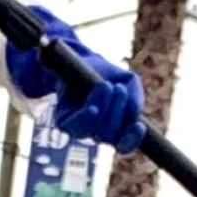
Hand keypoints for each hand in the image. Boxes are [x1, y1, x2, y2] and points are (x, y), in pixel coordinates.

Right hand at [4, 6, 148, 152]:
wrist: (95, 75)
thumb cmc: (83, 69)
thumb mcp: (76, 61)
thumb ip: (62, 57)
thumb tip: (57, 52)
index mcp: (67, 118)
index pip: (74, 128)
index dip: (84, 121)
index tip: (94, 108)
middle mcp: (85, 130)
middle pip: (97, 132)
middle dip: (106, 108)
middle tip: (107, 85)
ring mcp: (103, 134)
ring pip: (112, 135)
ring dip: (119, 112)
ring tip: (119, 89)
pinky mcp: (120, 132)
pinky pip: (126, 143)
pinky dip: (133, 136)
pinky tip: (138, 127)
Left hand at [54, 56, 147, 153]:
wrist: (83, 61)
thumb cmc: (110, 75)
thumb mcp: (129, 81)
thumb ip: (136, 97)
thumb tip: (134, 113)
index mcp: (116, 130)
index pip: (125, 145)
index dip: (132, 139)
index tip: (139, 126)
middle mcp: (98, 133)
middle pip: (110, 136)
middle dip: (118, 112)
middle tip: (120, 89)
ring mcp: (80, 128)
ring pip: (94, 131)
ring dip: (105, 111)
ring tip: (107, 86)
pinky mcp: (63, 120)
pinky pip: (75, 126)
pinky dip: (86, 118)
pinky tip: (94, 109)